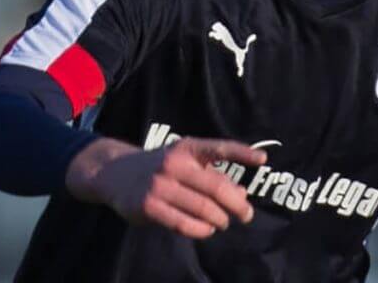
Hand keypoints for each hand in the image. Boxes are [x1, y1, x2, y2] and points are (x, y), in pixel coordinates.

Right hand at [66, 137, 266, 238]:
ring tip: (224, 222)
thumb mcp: (184, 162)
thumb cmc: (160, 168)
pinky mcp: (149, 205)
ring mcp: (160, 184)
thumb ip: (212, 174)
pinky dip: (202, 230)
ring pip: (203, 207)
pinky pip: (183, 223)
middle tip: (247, 214)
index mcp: (187, 148)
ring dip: (220, 219)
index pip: (219, 148)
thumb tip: (242, 193)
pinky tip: (207, 230)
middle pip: (216, 186)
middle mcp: (174, 163)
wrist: (115, 173)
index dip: (242, 152)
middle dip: (237, 204)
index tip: (263, 159)